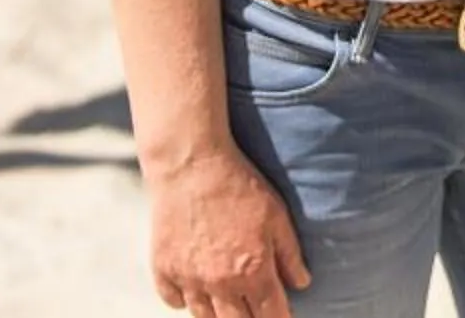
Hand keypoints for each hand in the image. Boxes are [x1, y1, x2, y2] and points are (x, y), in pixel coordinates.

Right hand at [147, 142, 311, 317]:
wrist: (191, 163)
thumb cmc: (238, 185)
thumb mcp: (276, 215)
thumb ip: (290, 254)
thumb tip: (301, 283)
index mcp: (252, 271)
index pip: (271, 315)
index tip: (280, 316)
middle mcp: (220, 283)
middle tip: (254, 311)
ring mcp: (189, 278)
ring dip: (218, 315)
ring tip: (227, 307)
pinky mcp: (163, 268)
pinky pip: (173, 300)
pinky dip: (184, 300)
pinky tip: (194, 290)